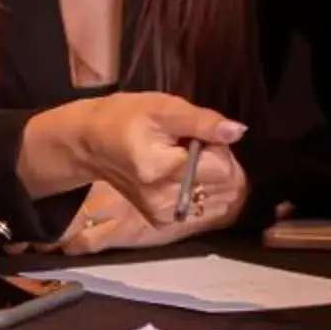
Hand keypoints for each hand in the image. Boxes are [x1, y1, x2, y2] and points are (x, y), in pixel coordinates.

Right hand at [21, 91, 246, 214]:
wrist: (92, 143)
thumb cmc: (125, 118)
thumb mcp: (164, 108)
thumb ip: (203, 122)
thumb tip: (239, 131)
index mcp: (163, 170)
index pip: (223, 168)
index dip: (218, 146)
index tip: (197, 135)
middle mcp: (165, 201)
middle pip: (224, 186)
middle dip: (217, 162)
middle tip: (189, 146)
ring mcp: (164, 215)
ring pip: (219, 198)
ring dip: (210, 177)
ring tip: (183, 159)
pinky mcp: (163, 221)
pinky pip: (204, 208)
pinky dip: (201, 189)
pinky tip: (179, 174)